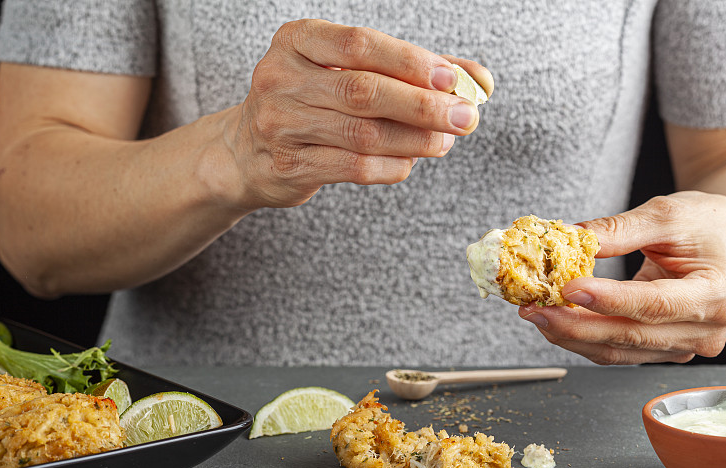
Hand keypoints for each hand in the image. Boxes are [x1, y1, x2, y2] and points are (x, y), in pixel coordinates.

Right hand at [222, 19, 492, 209]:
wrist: (246, 149)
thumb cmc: (312, 100)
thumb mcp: (349, 71)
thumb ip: (412, 70)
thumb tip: (479, 80)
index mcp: (297, 40)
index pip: (360, 45)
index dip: (410, 62)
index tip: (453, 79)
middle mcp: (281, 78)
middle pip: (364, 92)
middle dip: (423, 106)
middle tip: (466, 117)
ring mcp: (280, 125)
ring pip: (362, 135)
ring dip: (414, 140)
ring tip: (445, 141)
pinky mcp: (288, 166)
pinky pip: (353, 167)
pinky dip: (391, 165)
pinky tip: (411, 161)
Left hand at [518, 191, 725, 363]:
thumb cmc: (705, 225)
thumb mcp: (666, 214)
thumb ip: (620, 229)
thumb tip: (573, 238)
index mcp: (716, 293)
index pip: (655, 304)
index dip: (608, 301)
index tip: (568, 289)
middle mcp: (705, 330)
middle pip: (631, 336)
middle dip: (575, 325)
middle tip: (534, 308)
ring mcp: (684, 345)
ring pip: (618, 351)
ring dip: (571, 336)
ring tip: (535, 313)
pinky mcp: (663, 349)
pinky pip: (617, 351)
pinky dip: (582, 339)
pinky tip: (555, 321)